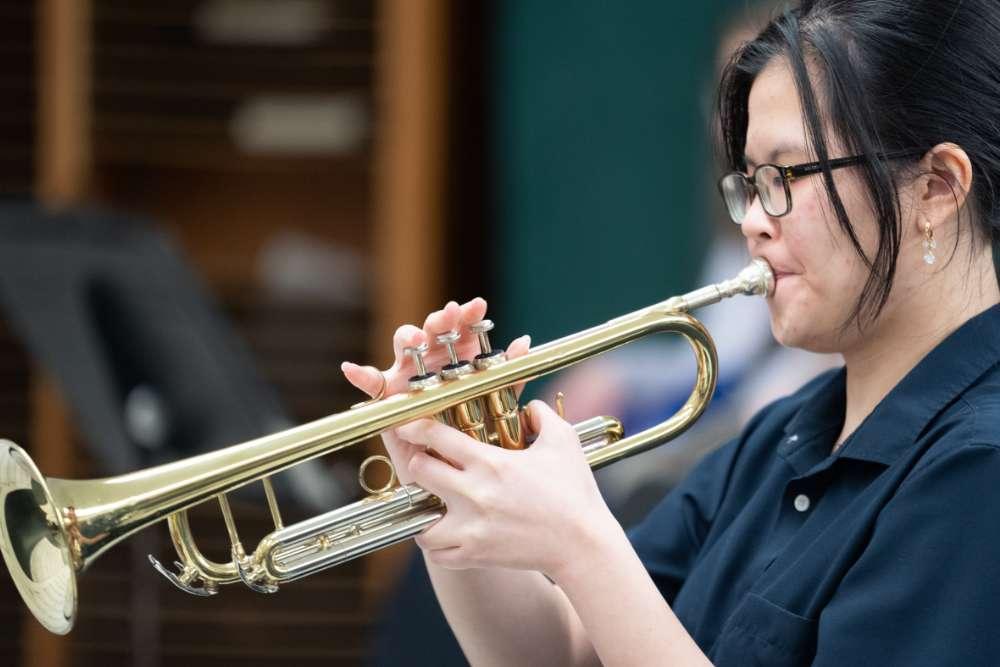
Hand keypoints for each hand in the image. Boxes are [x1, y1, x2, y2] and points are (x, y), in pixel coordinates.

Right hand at [341, 298, 530, 483]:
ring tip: (414, 340)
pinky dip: (360, 375)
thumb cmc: (470, 430)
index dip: (468, 315)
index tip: (477, 306)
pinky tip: (351, 368)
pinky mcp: (388, 397)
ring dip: (408, 337)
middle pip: (431, 331)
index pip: (461, 329)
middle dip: (439, 319)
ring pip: (404, 346)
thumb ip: (509, 375)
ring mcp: (407, 375)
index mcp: (458, 358)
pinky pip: (371, 385)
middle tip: (448, 316)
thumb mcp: (496, 403)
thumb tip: (523, 341)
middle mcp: (431, 360)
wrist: (450, 467)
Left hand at [396, 400, 617, 581]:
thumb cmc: (574, 492)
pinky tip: (446, 532)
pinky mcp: (475, 555)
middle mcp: (474, 494)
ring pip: (419, 518)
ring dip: (421, 508)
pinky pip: (437, 552)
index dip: (417, 427)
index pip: (436, 437)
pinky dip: (436, 543)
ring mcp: (471, 529)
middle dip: (419, 462)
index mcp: (491, 463)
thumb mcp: (564, 441)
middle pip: (419, 471)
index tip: (410, 427)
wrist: (583, 545)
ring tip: (430, 502)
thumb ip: (541, 414)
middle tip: (426, 461)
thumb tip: (527, 405)